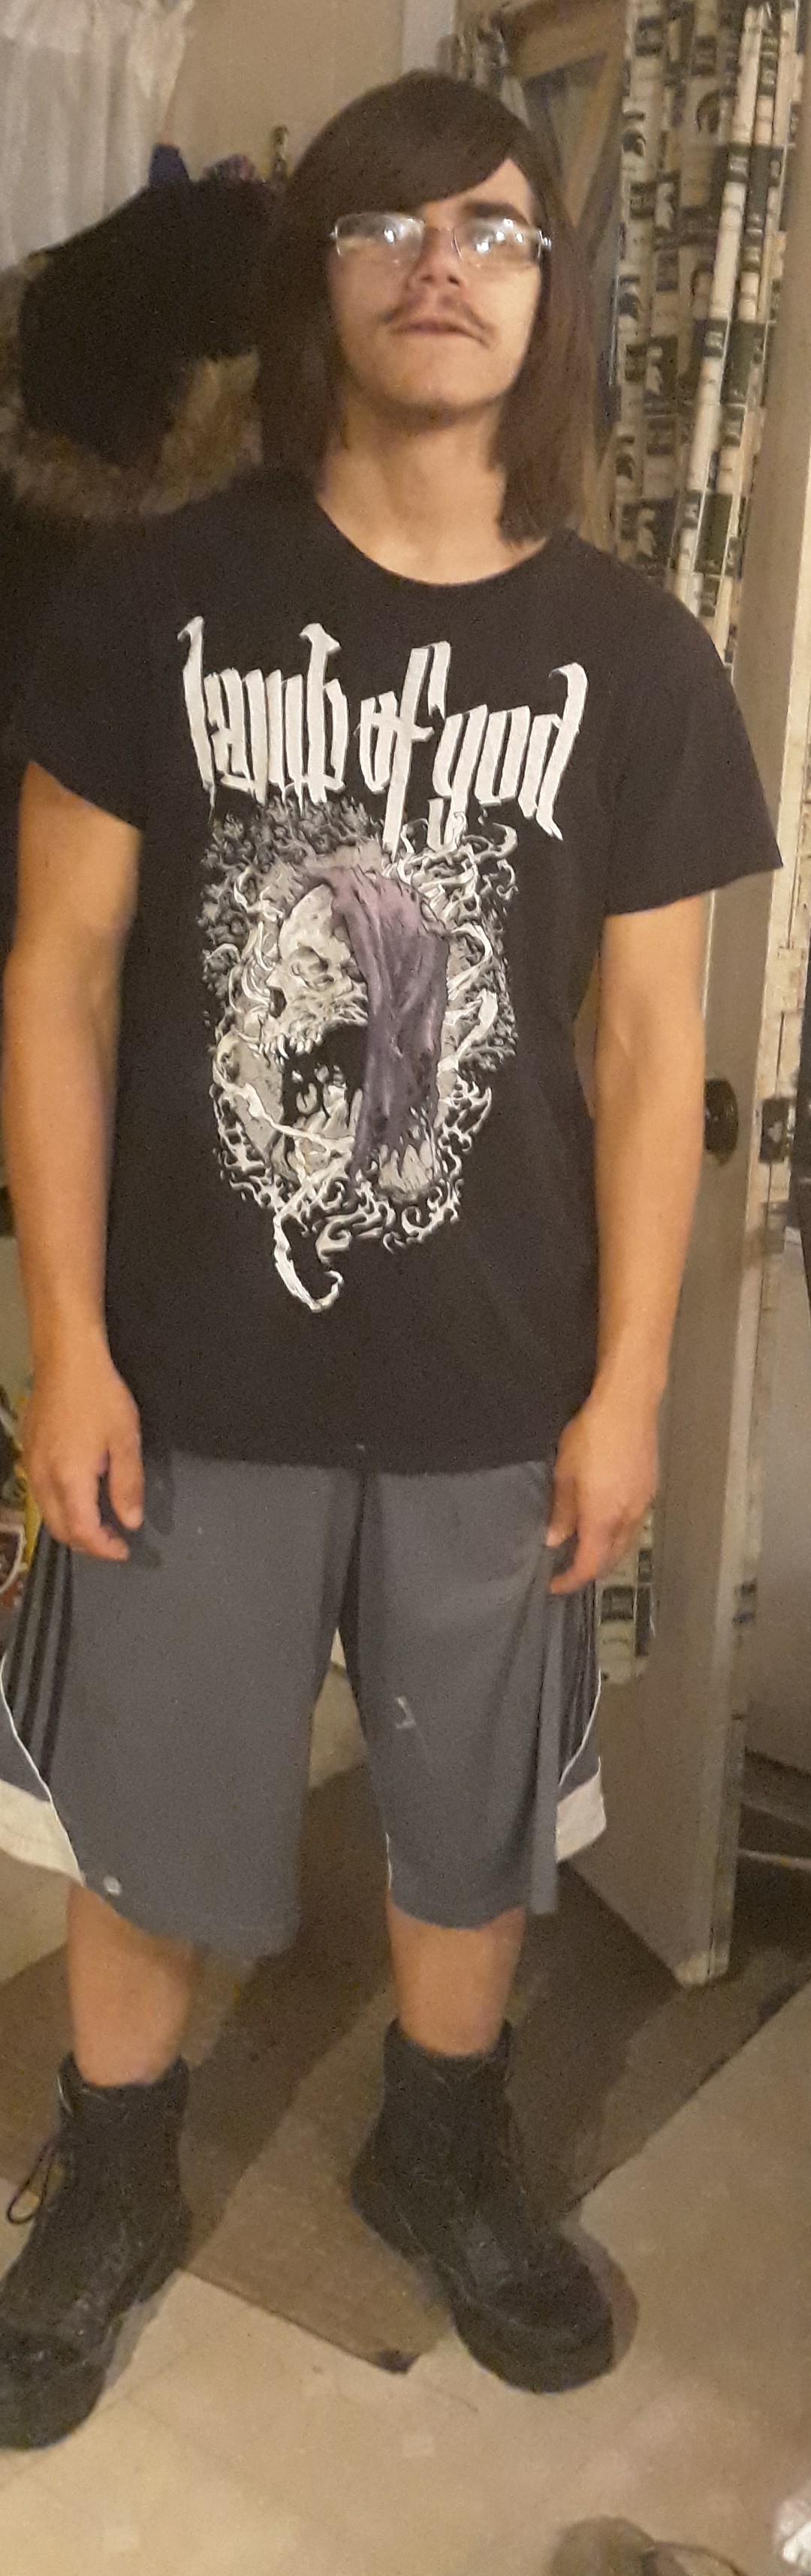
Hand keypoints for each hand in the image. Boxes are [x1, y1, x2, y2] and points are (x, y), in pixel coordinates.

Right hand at [24, 1333, 143, 1560]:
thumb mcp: (125, 1441)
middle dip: (87, 1543)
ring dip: (72, 1526)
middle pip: (60, 1529)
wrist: (66, 1358)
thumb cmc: (100, 1396)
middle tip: (113, 1541)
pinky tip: (79, 1493)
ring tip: (100, 1522)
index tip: (124, 1549)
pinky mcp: (28, 1450)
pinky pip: (40, 1492)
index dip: (104, 1548)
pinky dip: (60, 1505)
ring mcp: (31, 1464)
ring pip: (47, 1512)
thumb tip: (130, 1521)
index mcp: (69, 1480)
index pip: (83, 1532)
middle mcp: (43, 1478)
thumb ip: (128, 1486)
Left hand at [546, 1380, 657, 1595]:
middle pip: (613, 1559)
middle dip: (591, 1570)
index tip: (554, 1585)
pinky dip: (618, 1534)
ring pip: (626, 1542)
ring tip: (586, 1549)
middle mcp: (628, 1517)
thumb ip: (562, 1511)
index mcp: (603, 1518)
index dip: (571, 1580)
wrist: (628, 1405)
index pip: (590, 1564)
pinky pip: (634, 1523)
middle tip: (569, 1570)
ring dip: (607, 1553)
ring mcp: (643, 1503)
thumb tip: (555, 1539)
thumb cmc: (590, 1436)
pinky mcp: (649, 1488)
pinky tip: (606, 1522)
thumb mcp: (565, 1473)